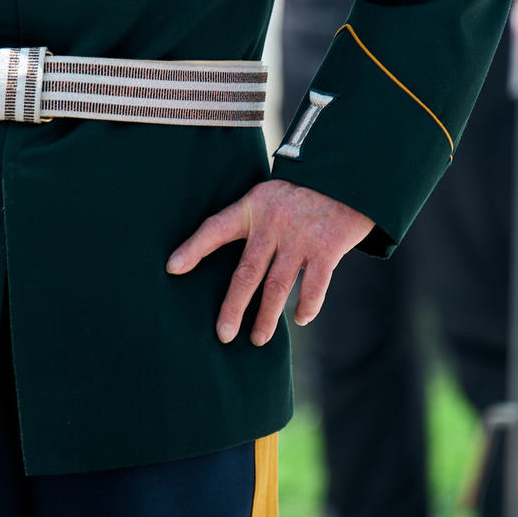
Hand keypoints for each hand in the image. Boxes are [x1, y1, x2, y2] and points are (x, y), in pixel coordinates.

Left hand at [167, 178, 373, 345]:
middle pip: (247, 272)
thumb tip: (233, 262)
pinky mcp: (327, 250)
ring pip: (277, 286)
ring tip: (258, 339)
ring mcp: (300, 239)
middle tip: (223, 334)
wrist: (345, 177)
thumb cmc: (300, 193)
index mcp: (252, 208)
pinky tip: (299, 319)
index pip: (215, 228)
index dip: (193, 248)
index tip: (172, 268)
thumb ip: (251, 222)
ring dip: (267, 317)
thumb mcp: (267, 195)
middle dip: (233, 306)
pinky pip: (313, 287)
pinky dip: (307, 306)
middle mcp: (273, 225)